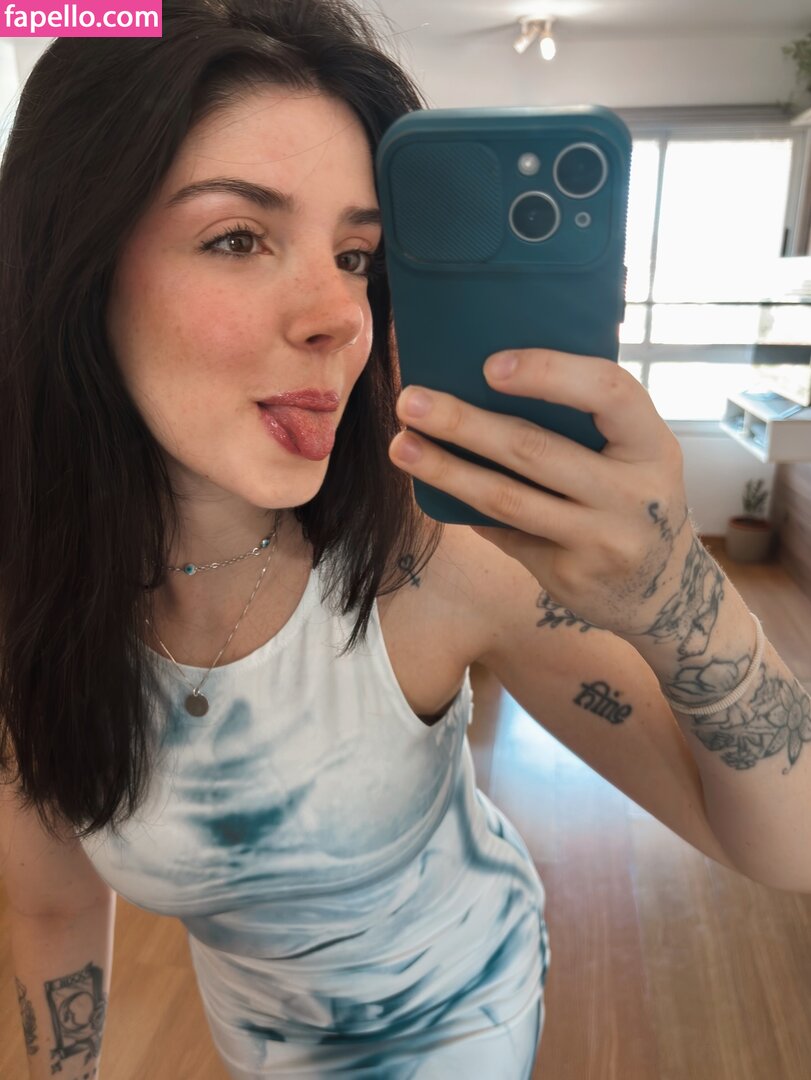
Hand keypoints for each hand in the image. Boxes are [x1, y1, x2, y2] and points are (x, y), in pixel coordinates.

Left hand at [389, 348, 695, 636]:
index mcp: (652, 444)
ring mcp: (602, 540)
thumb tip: (488, 378)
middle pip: (535, 449)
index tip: (489, 366)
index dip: (549, 372)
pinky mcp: (569, 576)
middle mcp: (633, 493)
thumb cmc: (634, 500)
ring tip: (401, 446)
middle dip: (464, 423)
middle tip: (411, 401)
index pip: (608, 391)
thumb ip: (590, 423)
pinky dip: (463, 509)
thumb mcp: (638, 455)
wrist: (665, 594)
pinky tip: (429, 490)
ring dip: (446, 470)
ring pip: (507, 499)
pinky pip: (504, 533)